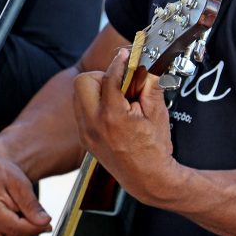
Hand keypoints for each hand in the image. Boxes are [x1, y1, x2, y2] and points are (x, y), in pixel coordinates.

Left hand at [73, 48, 182, 206]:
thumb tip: (144, 66)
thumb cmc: (155, 150)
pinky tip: (112, 112)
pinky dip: (93, 104)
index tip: (125, 55)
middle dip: (101, 77)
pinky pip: (81, 110)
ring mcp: (86, 133)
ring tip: (117, 98)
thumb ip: (149, 85)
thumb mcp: (157, 113)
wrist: (149, 179)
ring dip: (96, 90)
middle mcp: (93, 125)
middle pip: (83, 82)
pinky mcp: (84, 139)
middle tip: (118, 84)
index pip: (110, 78)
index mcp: (112, 117)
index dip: (120, 63)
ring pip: (78, 95)